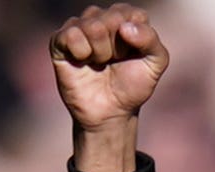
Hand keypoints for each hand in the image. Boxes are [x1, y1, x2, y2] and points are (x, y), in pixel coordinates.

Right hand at [54, 5, 169, 166]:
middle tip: (113, 62)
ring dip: (100, 52)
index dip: (135, 41)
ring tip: (99, 63)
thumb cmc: (132, 86)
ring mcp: (80, 26)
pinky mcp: (60, 40)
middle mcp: (102, 16)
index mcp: (126, 17)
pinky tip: (82, 61)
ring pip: (92, 25)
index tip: (131, 56)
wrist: (110, 113)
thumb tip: (125, 27)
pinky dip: (80, 52)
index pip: (133, 15)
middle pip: (112, 19)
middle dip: (117, 48)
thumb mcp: (155, 64)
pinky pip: (71, 34)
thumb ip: (150, 39)